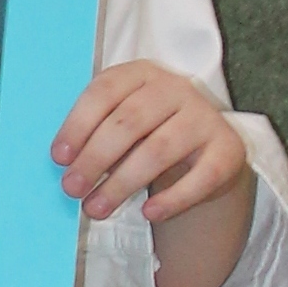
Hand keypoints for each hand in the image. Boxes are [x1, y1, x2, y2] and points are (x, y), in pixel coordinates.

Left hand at [53, 60, 248, 222]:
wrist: (208, 146)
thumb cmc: (150, 130)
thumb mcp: (124, 120)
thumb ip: (98, 133)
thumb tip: (66, 164)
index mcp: (141, 73)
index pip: (103, 92)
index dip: (78, 125)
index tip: (58, 157)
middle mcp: (176, 89)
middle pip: (128, 123)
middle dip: (95, 159)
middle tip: (71, 188)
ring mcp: (205, 118)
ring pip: (158, 151)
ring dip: (122, 183)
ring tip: (96, 207)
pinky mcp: (228, 150)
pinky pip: (199, 178)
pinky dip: (172, 198)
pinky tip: (149, 213)